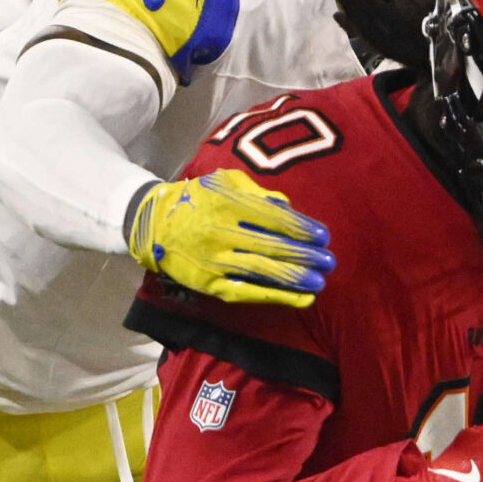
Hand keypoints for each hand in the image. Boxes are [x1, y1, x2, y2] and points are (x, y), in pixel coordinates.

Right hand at [126, 167, 333, 306]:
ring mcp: (215, 260)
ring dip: (294, 278)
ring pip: (262, 271)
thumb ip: (257, 192)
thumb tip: (288, 207)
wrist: (153, 224)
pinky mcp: (211, 284)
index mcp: (226, 203)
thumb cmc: (197, 199)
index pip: (273, 218)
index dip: (301, 228)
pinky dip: (276, 297)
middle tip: (329, 260)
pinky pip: (248, 292)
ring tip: (320, 281)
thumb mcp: (224, 182)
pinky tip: (300, 299)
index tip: (323, 236)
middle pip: (271, 246)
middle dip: (304, 255)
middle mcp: (221, 232)